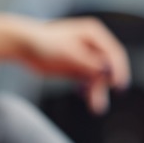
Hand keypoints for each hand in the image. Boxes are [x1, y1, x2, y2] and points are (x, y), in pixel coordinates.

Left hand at [16, 16, 130, 114]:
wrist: (24, 46)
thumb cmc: (45, 43)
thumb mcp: (69, 53)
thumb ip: (89, 62)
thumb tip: (107, 70)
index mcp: (94, 34)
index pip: (114, 53)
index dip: (119, 70)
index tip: (119, 86)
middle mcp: (93, 45)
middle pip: (108, 67)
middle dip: (105, 85)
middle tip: (100, 104)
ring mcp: (86, 57)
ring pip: (99, 77)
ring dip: (98, 90)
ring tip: (96, 107)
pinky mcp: (77, 68)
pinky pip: (88, 81)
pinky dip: (88, 90)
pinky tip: (84, 96)